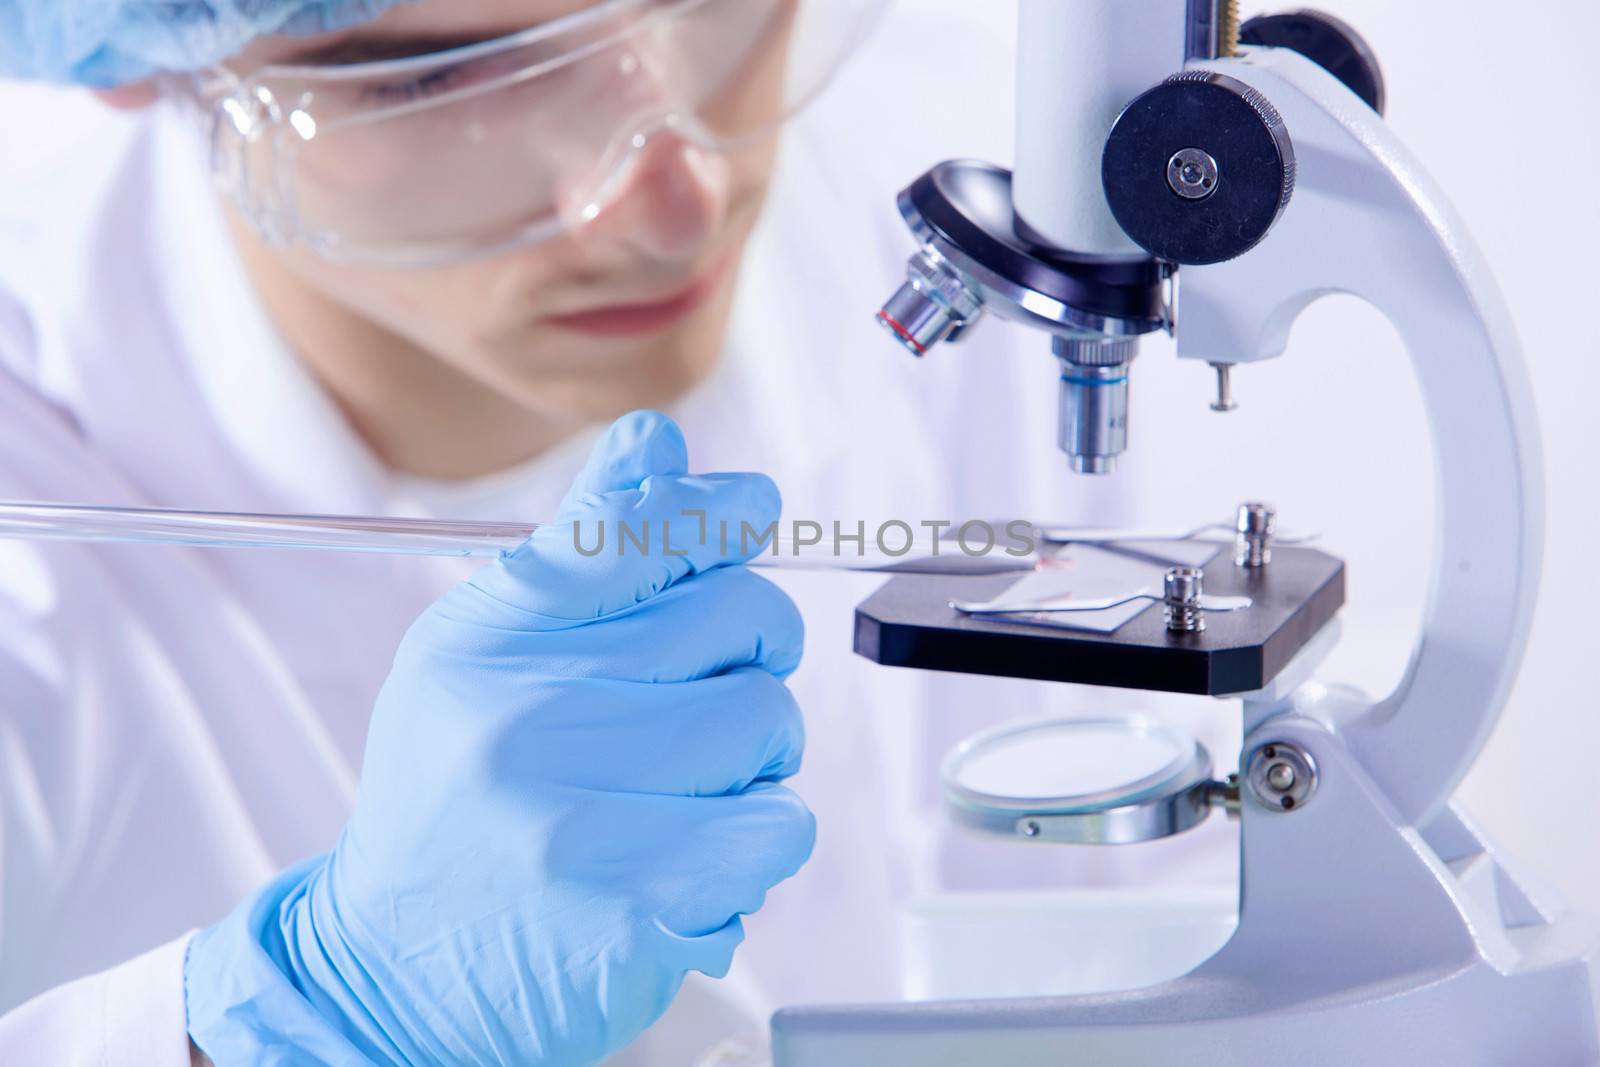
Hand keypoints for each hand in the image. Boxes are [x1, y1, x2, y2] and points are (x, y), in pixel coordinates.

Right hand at [185, 411, 814, 1065]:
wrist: (394, 971)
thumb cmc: (453, 798)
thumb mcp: (479, 656)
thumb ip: (581, 550)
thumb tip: (658, 441)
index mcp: (491, 638)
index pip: (638, 527)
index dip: (718, 508)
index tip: (749, 509)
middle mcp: (527, 714)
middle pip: (739, 617)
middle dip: (750, 652)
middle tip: (704, 696)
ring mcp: (578, 814)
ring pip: (770, 720)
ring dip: (755, 755)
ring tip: (686, 786)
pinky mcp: (634, 905)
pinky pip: (778, 824)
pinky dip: (757, 837)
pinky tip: (693, 852)